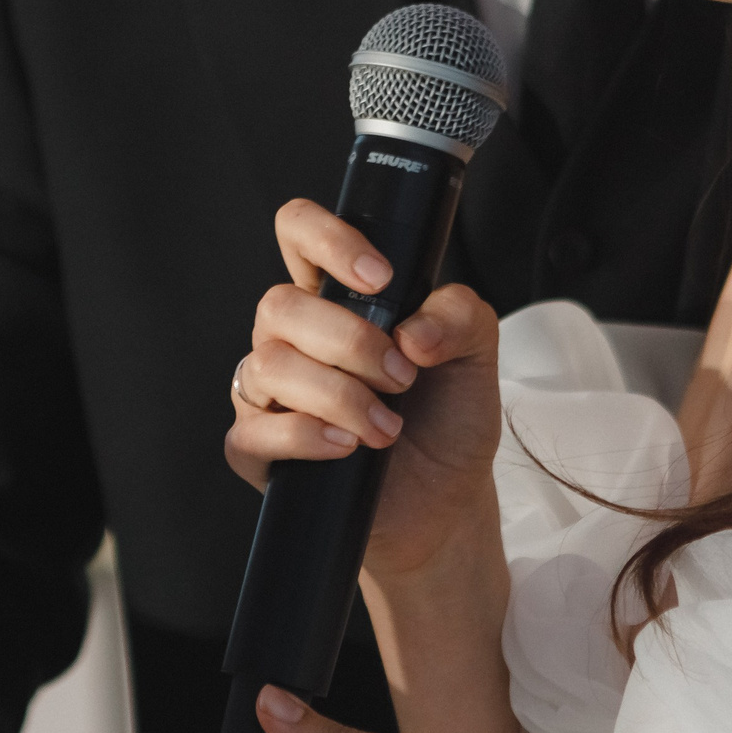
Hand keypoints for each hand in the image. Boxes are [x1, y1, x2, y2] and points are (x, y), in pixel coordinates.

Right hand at [226, 199, 505, 576]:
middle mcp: (292, 336)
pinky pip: (254, 430)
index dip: (328, 239)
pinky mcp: (256, 447)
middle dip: (350, 342)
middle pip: (280, 304)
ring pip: (269, 366)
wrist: (444, 502)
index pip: (299, 231)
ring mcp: (267, 391)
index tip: (379, 279)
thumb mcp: (477, 356)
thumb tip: (412, 331)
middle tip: (402, 377)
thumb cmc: (448, 420)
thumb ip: (459, 316)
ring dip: (339, 396)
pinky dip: (305, 436)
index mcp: (336, 297)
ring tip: (387, 428)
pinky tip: (346, 448)